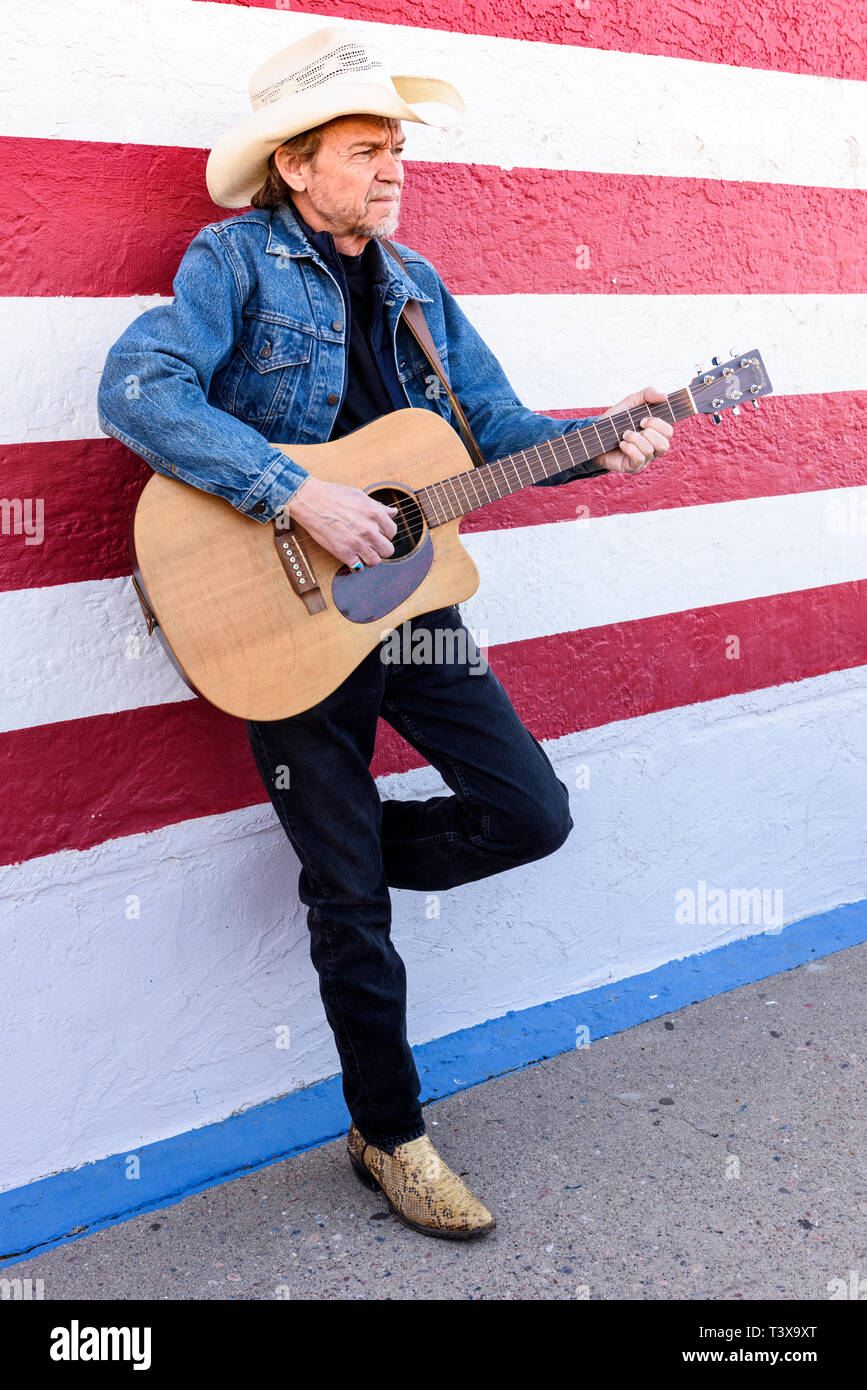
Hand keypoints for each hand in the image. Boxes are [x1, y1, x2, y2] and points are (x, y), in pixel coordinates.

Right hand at [281, 476, 398, 567]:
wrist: (310, 501)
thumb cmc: (332, 495)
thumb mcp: (359, 495)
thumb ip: (378, 507)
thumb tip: (392, 512)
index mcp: (374, 514)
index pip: (392, 532)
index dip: (385, 533)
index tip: (378, 533)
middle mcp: (369, 530)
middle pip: (388, 550)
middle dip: (381, 547)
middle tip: (372, 544)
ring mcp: (357, 543)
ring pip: (375, 561)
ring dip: (370, 557)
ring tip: (362, 551)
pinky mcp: (343, 552)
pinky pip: (358, 567)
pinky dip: (356, 564)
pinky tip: (352, 556)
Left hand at [595, 386, 673, 473]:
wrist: (595, 436)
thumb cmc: (615, 421)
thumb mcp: (630, 403)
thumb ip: (648, 394)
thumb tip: (664, 396)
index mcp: (655, 433)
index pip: (668, 431)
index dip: (657, 423)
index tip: (642, 419)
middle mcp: (653, 447)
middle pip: (665, 444)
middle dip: (649, 432)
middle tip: (636, 426)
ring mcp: (644, 459)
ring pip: (650, 451)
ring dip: (636, 439)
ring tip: (624, 435)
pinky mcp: (633, 466)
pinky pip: (639, 459)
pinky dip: (630, 448)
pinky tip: (621, 444)